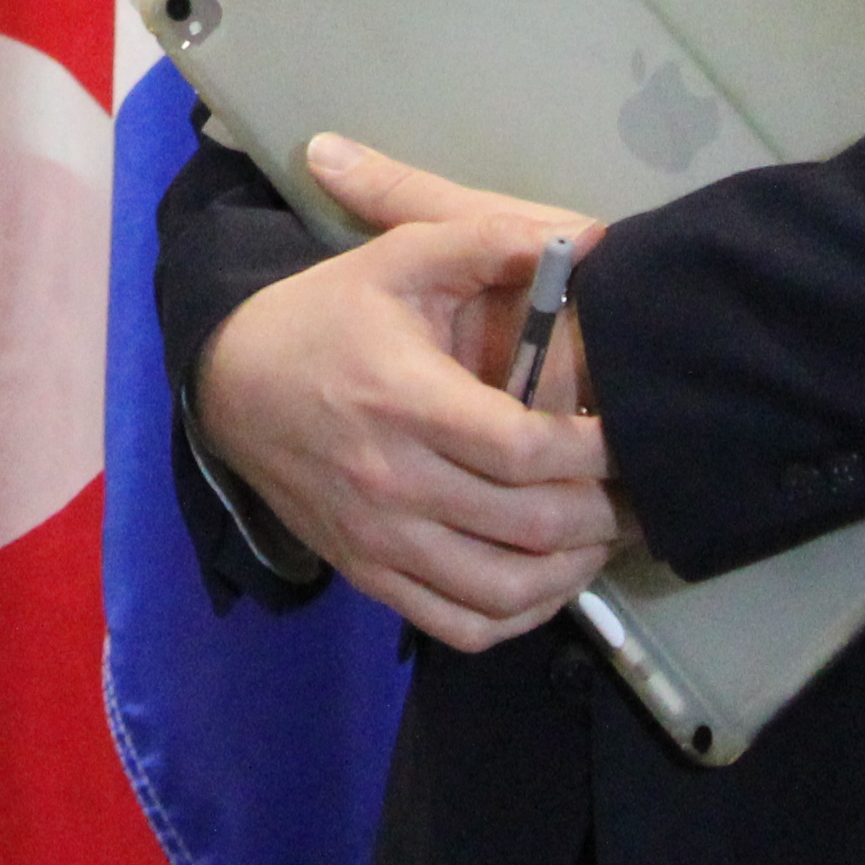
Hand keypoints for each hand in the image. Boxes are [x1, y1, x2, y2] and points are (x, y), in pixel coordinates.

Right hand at [188, 133, 622, 652]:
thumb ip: (488, 240)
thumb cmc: (327, 316)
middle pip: (529, 525)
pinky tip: (546, 580)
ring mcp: (379, 540)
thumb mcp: (397, 258)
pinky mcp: (369, 575)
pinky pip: (464, 627)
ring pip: (505, 591)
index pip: (523, 449)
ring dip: (572, 572)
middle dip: (601, 514)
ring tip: (598, 537)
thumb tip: (591, 237)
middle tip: (633, 492)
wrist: (231, 381)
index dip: (593, 452)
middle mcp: (393, 482)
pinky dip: (520, 616)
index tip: (625, 437)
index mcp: (405, 401)